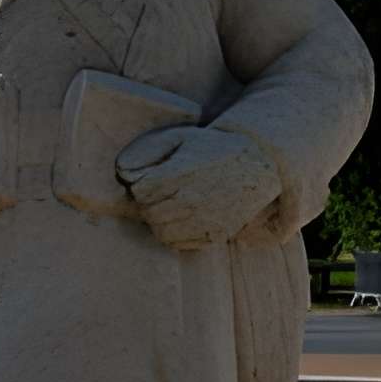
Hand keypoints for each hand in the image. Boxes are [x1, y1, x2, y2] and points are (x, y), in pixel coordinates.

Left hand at [116, 125, 279, 249]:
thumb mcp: (182, 137)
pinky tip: (183, 219)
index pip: (141, 192)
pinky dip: (175, 234)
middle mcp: (190, 200)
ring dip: (160, 221)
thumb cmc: (214, 148)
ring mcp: (204, 220)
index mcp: (179, 175)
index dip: (142, 186)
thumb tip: (122, 170)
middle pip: (149, 213)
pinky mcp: (215, 235)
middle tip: (161, 195)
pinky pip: (180, 244)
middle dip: (149, 204)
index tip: (152, 180)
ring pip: (161, 232)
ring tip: (171, 207)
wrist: (257, 163)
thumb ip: (149, 149)